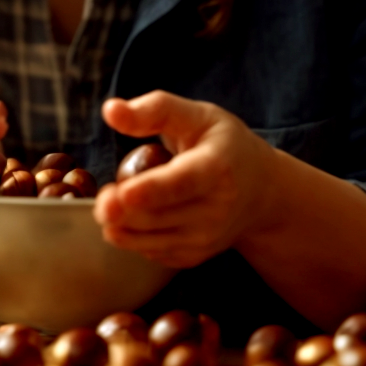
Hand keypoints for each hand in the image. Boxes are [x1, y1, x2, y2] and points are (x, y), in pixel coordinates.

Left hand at [93, 91, 277, 268]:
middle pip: (156, 216)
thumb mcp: (197, 115)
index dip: (150, 190)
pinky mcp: (195, 256)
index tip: (122, 194)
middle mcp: (216, 208)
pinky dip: (134, 237)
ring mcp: (207, 238)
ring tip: (113, 202)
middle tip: (103, 195)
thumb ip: (155, 109)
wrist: (261, 190)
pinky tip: (136, 218)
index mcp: (217, 167)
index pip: (181, 183)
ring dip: (120, 224)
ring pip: (148, 239)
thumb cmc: (224, 145)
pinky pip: (151, 252)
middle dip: (120, 209)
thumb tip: (110, 110)